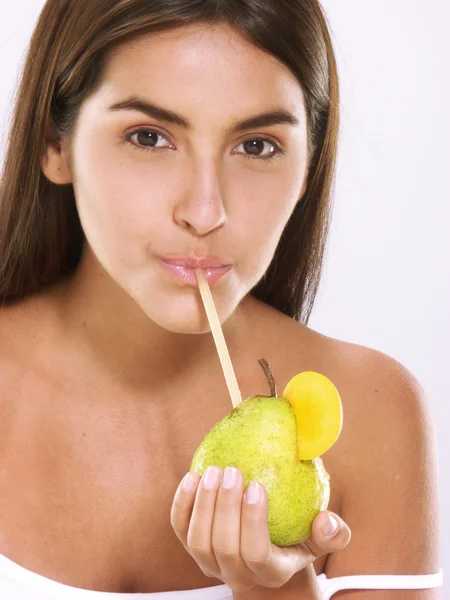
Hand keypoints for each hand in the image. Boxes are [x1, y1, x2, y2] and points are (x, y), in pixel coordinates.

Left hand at [170, 466, 350, 591]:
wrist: (264, 557)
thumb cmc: (295, 540)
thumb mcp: (320, 540)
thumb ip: (332, 533)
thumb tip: (325, 520)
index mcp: (270, 572)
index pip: (256, 552)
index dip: (252, 521)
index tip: (256, 485)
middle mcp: (237, 575)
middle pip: (223, 545)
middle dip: (225, 507)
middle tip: (233, 471)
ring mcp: (211, 565)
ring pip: (198, 540)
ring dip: (204, 503)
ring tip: (214, 470)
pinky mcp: (192, 550)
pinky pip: (180, 529)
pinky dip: (182, 504)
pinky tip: (191, 476)